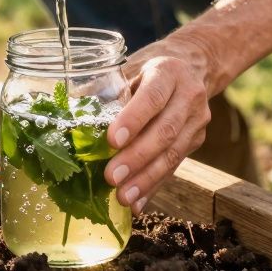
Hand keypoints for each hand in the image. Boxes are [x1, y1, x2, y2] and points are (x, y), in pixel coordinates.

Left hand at [104, 39, 212, 214]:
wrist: (192, 67)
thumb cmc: (150, 70)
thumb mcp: (131, 69)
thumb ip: (110, 90)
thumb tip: (73, 116)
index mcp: (169, 72)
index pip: (153, 97)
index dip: (133, 119)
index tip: (112, 141)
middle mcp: (189, 95)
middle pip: (165, 130)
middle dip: (137, 157)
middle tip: (112, 177)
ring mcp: (197, 120)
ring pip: (173, 153)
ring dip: (146, 179)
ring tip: (123, 196)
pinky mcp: (197, 140)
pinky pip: (175, 166)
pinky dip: (154, 186)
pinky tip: (137, 202)